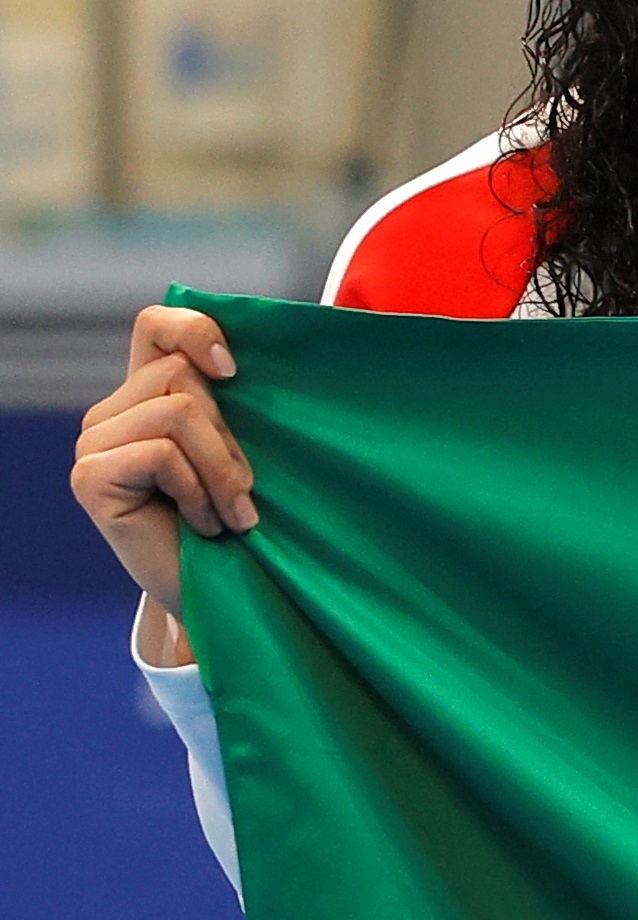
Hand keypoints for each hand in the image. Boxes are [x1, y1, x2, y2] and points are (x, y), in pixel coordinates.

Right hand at [73, 303, 250, 668]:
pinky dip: (199, 491)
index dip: (194, 328)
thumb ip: (239, 400)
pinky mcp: (88, 476)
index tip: (235, 369)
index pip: (155, 325)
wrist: (224, 594)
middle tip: (245, 490)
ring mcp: (93, 443)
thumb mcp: (248, 448)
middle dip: (230, 435)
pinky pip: (163, 453)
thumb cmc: (243, 519)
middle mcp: (111, 413)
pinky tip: (204, 525)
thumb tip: (268, 349)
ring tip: (231, 513)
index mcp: (148, 396)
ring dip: (222, 469)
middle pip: (182, 375)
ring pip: (177, 411)